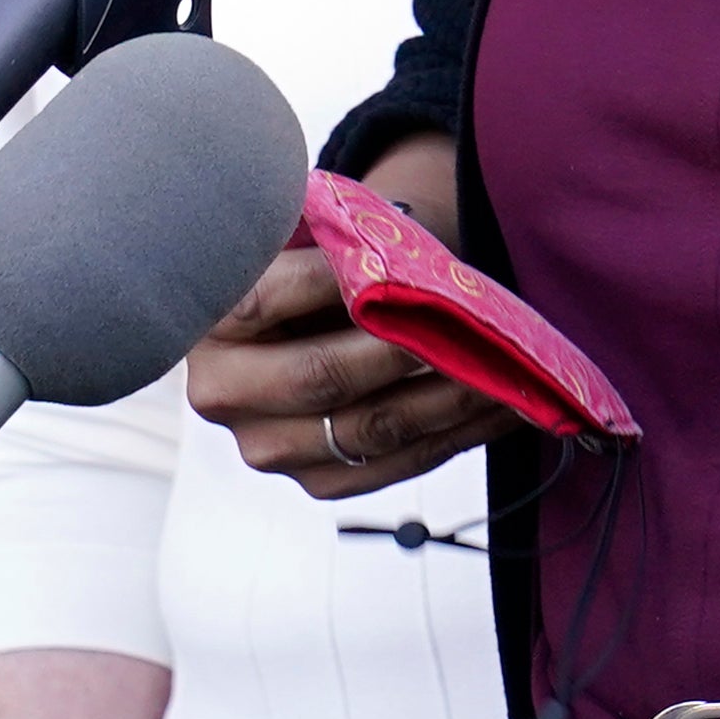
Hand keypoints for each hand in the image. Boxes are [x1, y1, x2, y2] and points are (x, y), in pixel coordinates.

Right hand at [186, 136, 505, 498]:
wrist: (303, 329)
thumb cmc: (313, 264)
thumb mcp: (304, 237)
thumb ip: (326, 236)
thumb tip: (379, 251)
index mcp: (211, 320)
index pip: (267, 299)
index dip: (332, 279)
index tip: (395, 262)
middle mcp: (224, 393)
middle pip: (322, 376)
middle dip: (406, 349)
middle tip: (471, 326)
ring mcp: (269, 447)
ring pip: (369, 429)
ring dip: (450, 400)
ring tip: (509, 370)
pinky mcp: (318, 482)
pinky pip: (395, 465)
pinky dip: (456, 436)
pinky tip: (503, 408)